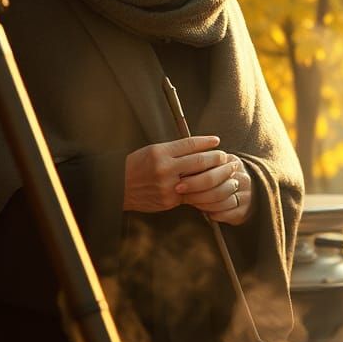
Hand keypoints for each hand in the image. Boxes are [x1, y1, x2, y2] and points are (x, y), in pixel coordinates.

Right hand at [123, 136, 251, 223]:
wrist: (116, 188)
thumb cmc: (135, 166)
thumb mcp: (151, 151)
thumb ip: (173, 151)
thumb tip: (198, 147)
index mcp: (160, 152)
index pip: (190, 144)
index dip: (207, 142)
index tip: (217, 141)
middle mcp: (164, 168)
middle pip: (200, 161)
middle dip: (217, 158)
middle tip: (226, 157)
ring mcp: (168, 186)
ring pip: (200, 180)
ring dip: (217, 175)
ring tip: (226, 171)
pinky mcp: (169, 201)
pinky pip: (192, 195)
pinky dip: (205, 190)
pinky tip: (214, 187)